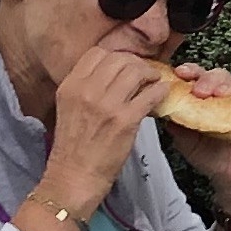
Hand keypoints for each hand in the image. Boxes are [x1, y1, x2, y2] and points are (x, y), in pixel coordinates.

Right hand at [28, 42, 170, 230]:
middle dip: (136, 63)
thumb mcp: (69, 109)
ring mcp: (107, 105)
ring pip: (136, 71)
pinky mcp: (125, 120)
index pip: (97, 53)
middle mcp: (87, 91)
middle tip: (144, 74)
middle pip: (119, 59)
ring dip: (150, 74)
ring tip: (154, 82)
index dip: (115, 57)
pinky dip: (160, 91)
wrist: (74, 177)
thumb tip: (110, 75)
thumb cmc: (73, 148)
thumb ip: (85, 89)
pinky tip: (162, 94)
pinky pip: (150, 94)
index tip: (125, 66)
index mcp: (70, 86)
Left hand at [159, 64, 230, 202]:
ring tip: (220, 94)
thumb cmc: (212, 158)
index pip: (201, 76)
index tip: (180, 73)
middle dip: (209, 79)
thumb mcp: (187, 143)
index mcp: (209, 97)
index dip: (191, 71)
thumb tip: (162, 110)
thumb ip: (176, 126)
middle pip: (222, 74)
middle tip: (199, 91)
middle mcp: (230, 95)